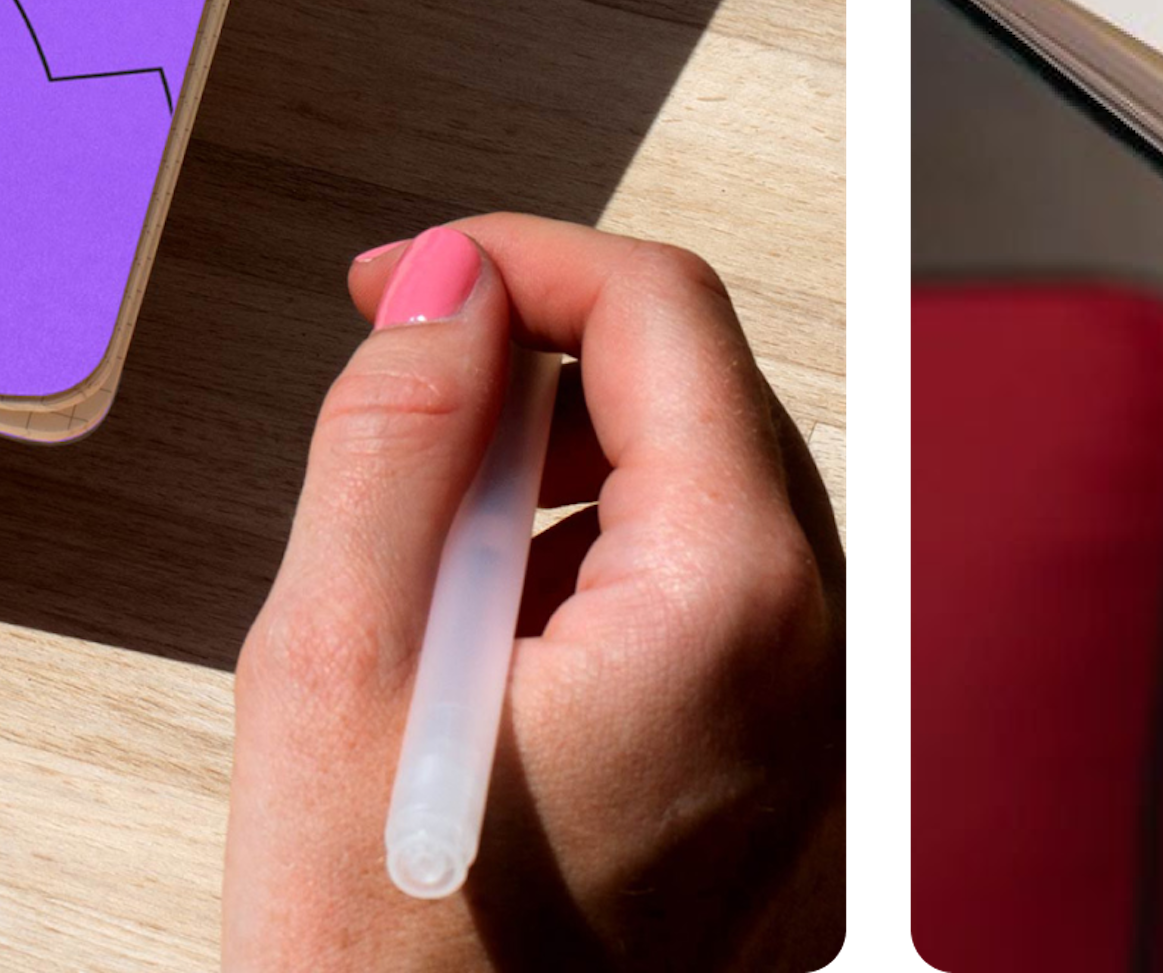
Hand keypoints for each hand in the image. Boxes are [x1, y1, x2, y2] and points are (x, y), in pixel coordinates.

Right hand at [226, 215, 845, 969]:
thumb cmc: (392, 967)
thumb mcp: (334, 670)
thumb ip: (394, 438)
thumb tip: (446, 289)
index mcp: (733, 605)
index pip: (662, 308)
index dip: (514, 260)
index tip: (409, 282)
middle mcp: (822, 657)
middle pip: (701, 396)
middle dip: (539, 378)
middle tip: (396, 429)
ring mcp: (828, 729)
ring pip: (712, 501)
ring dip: (569, 487)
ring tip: (431, 596)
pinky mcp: (806, 786)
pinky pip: (725, 612)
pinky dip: (612, 586)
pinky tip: (499, 675)